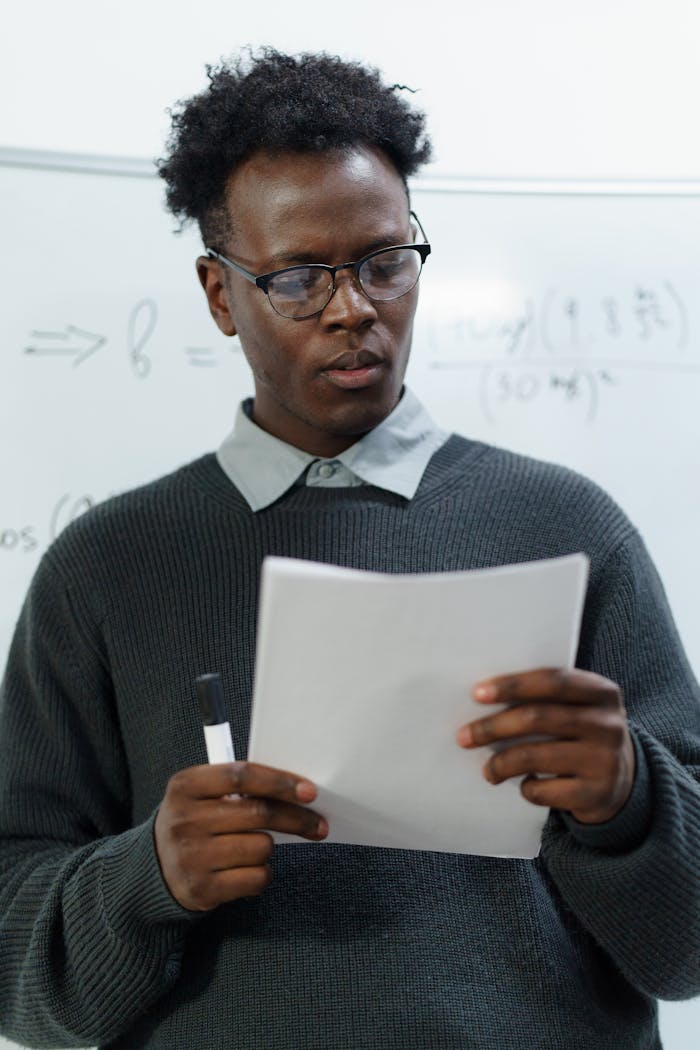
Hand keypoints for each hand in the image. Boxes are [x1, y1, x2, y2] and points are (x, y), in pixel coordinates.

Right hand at [154, 761, 327, 910]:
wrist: (153, 869)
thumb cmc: (192, 822)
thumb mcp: (199, 793)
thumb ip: (237, 785)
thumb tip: (296, 789)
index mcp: (185, 786)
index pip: (241, 775)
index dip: (279, 782)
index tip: (309, 791)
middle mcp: (185, 820)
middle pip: (258, 813)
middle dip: (296, 819)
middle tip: (318, 824)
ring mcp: (191, 856)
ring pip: (261, 847)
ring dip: (269, 847)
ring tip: (254, 847)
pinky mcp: (202, 888)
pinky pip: (256, 878)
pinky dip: (262, 873)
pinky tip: (248, 870)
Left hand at [456, 668, 634, 823]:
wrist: (623, 781)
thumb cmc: (581, 735)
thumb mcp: (577, 709)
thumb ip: (545, 698)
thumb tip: (483, 698)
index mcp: (601, 692)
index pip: (553, 681)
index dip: (513, 685)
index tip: (477, 694)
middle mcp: (608, 724)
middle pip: (538, 718)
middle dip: (493, 727)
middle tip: (464, 737)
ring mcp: (606, 760)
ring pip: (536, 756)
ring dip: (501, 763)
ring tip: (488, 770)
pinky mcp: (598, 793)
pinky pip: (546, 790)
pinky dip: (527, 789)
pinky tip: (524, 786)